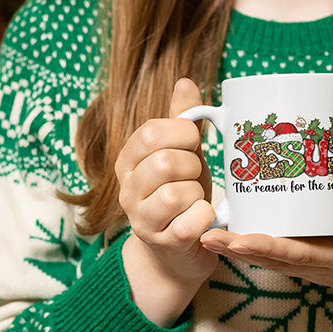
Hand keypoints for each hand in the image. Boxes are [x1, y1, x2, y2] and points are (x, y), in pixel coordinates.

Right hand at [116, 78, 216, 326]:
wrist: (177, 250)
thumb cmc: (182, 194)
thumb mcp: (182, 153)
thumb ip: (182, 120)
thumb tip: (185, 81)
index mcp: (128, 160)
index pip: (150, 133)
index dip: (182, 133)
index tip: (193, 144)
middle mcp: (127, 190)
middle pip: (164, 162)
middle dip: (192, 166)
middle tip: (195, 177)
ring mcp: (141, 219)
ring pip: (177, 193)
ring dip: (198, 194)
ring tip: (196, 200)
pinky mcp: (163, 243)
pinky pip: (192, 221)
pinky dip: (206, 217)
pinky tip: (202, 219)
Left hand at [200, 212, 332, 331]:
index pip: (296, 253)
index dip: (261, 246)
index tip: (232, 239)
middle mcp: (328, 267)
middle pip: (275, 257)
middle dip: (239, 248)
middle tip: (204, 235)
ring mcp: (326, 269)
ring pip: (278, 259)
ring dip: (245, 249)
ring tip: (215, 234)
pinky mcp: (329, 265)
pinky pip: (290, 257)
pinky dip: (265, 248)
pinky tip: (250, 236)